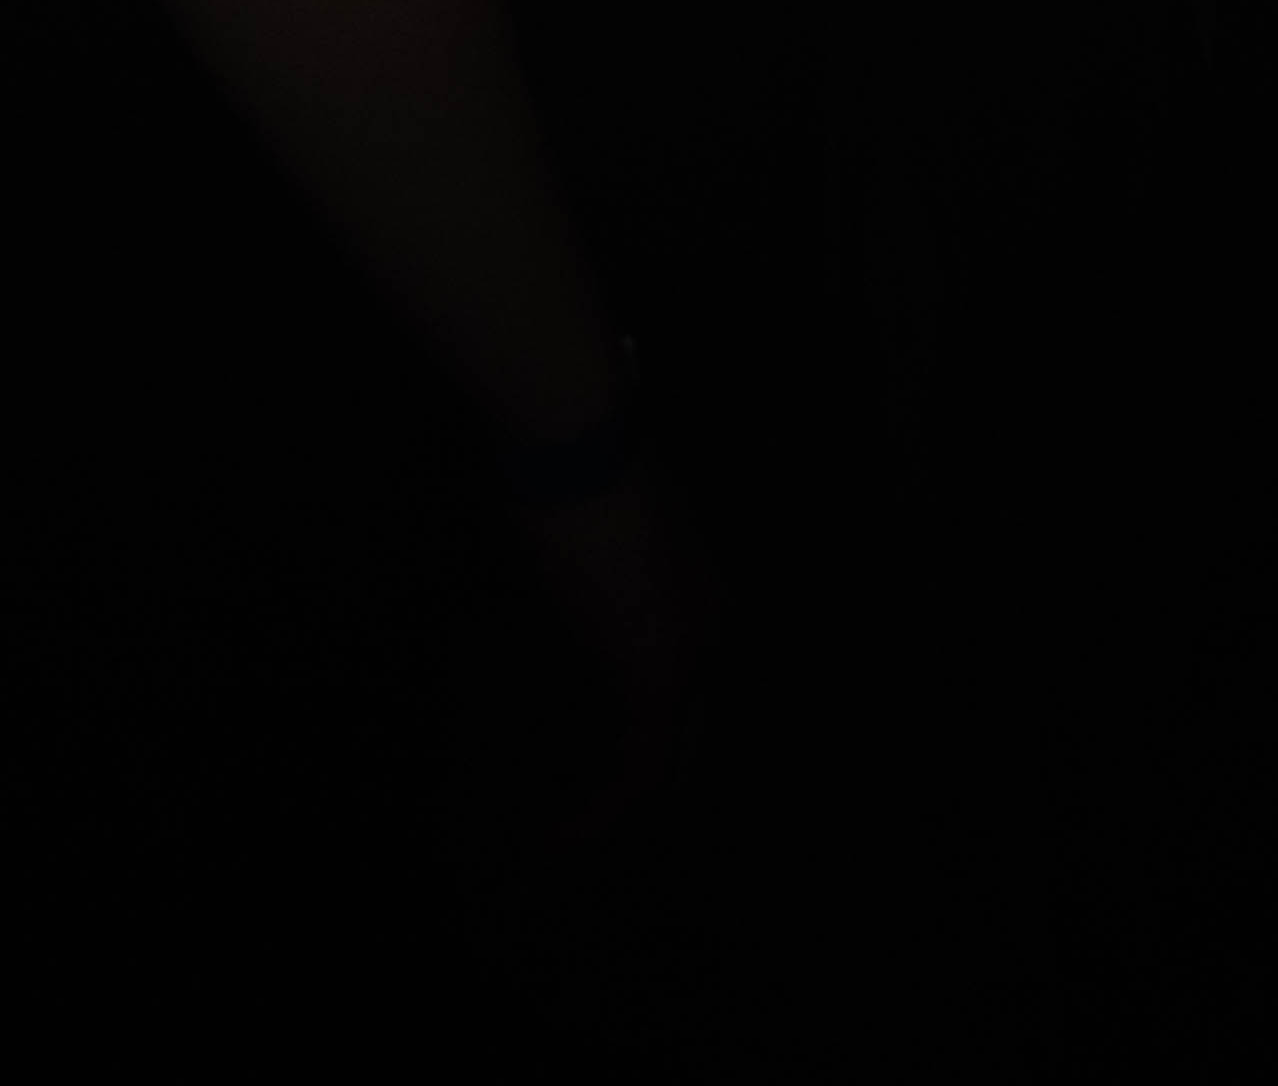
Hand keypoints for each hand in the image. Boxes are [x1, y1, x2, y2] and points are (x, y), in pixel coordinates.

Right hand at [514, 473, 716, 856]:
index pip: (692, 689)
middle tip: (588, 819)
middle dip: (645, 780)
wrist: (578, 435)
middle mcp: (715, 630)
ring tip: (565, 841)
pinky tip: (562, 834)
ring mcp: (695, 655)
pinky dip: (603, 808)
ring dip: (617, 804)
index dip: (650, 734)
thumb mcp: (590, 534)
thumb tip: (564, 606)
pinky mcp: (657, 677)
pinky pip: (640, 766)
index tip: (593, 760)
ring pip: (667, 758)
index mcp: (705, 592)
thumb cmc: (569, 461)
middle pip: (692, 733)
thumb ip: (593, 586)